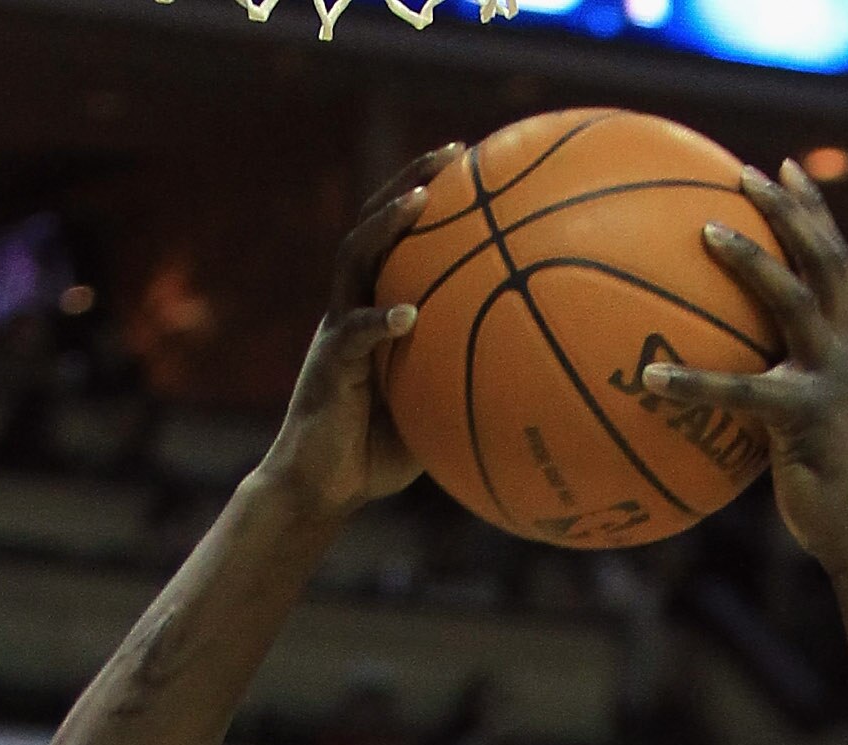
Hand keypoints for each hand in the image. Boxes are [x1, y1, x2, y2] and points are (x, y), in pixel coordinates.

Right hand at [273, 162, 442, 528]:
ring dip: (388, 225)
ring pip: (355, 258)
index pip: (400, 240)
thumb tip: (528, 383)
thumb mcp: (433, 412)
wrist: (319, 488)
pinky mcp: (328, 365)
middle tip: (453, 152)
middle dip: (412, 183)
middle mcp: (352, 306)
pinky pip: (353, 334)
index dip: (429, 197)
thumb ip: (462, 386)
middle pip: (377, 225)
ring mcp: (336, 331)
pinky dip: (378, 320)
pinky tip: (407, 314)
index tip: (471, 164)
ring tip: (421, 200)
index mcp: (375, 309)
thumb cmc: (375, 456)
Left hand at [646, 166, 847, 577]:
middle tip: (745, 173)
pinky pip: (743, 391)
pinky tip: (651, 377)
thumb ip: (787, 389)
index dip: (814, 209)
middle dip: (788, 209)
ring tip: (706, 230)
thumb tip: (734, 380)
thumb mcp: (818, 428)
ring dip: (751, 258)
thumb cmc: (838, 492)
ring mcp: (835, 379)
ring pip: (795, 298)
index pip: (838, 260)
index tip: (786, 167)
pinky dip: (694, 383)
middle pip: (825, 257)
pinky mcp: (808, 418)